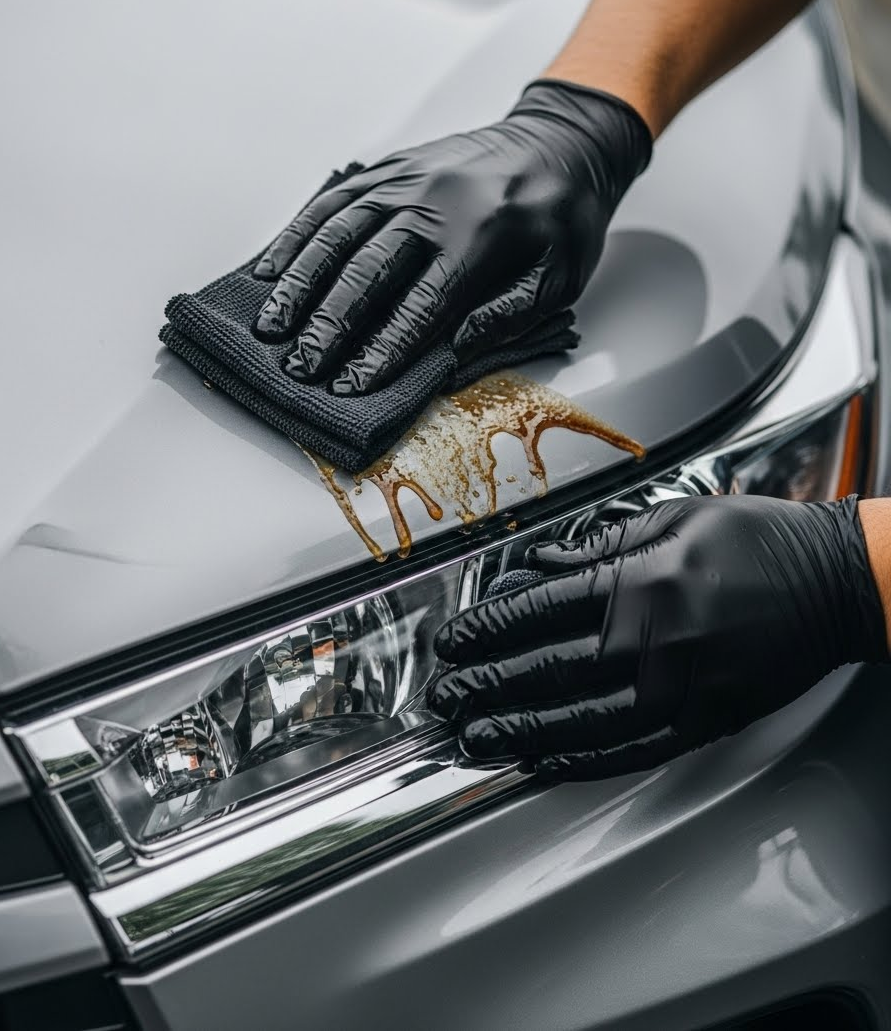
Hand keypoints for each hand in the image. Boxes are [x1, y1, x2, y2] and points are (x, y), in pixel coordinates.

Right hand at [251, 80, 650, 394]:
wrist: (562, 138)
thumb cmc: (564, 216)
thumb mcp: (564, 274)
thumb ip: (512, 313)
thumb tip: (454, 347)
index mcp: (483, 235)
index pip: (421, 304)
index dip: (384, 349)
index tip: (354, 384)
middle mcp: (435, 202)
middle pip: (369, 270)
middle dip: (330, 325)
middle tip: (302, 366)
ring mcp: (405, 179)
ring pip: (339, 232)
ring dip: (301, 282)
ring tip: (273, 325)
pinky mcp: (389, 168)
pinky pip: (334, 200)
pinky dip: (299, 234)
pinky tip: (273, 268)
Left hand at [428, 495, 888, 780]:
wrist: (837, 585)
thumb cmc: (760, 543)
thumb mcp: (677, 518)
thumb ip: (603, 544)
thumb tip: (542, 562)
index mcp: (639, 584)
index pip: (539, 613)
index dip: (487, 631)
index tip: (453, 643)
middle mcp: (651, 644)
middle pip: (546, 673)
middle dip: (485, 687)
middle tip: (445, 700)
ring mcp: (677, 692)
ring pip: (577, 723)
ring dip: (517, 732)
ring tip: (475, 739)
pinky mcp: (702, 723)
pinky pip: (630, 752)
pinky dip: (580, 762)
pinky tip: (545, 764)